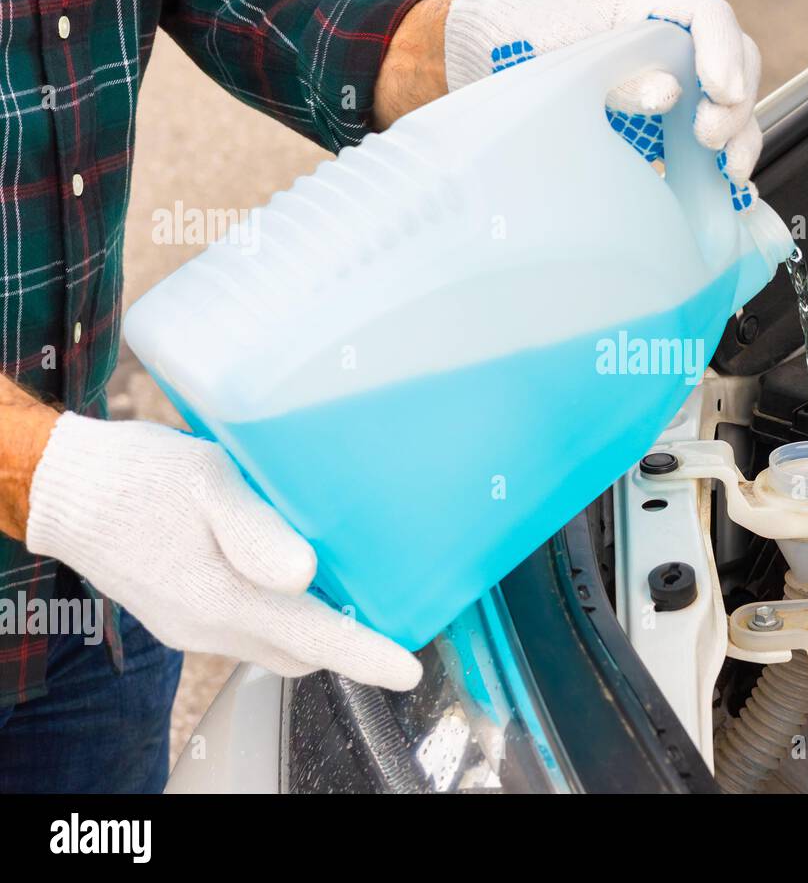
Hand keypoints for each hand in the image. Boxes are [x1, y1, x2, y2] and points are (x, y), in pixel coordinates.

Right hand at [24, 413, 420, 689]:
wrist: (62, 488)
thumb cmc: (138, 476)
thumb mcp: (205, 482)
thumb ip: (255, 531)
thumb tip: (304, 575)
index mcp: (221, 599)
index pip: (313, 639)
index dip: (365, 656)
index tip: (407, 669)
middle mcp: (209, 626)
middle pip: (300, 650)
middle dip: (347, 643)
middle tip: (388, 612)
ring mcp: (190, 626)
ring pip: (272, 642)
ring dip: (312, 627)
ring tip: (351, 589)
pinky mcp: (180, 613)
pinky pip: (245, 628)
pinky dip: (280, 615)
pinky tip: (291, 573)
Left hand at [443, 0, 762, 196]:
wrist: (477, 57)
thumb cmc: (511, 39)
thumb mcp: (557, 56)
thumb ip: (614, 76)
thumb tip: (670, 95)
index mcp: (641, 0)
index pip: (706, 14)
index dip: (724, 53)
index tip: (723, 93)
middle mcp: (665, 34)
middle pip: (733, 58)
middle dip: (734, 103)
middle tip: (710, 141)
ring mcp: (667, 72)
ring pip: (729, 98)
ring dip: (738, 135)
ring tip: (730, 173)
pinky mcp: (660, 114)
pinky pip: (704, 130)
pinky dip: (718, 158)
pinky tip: (723, 186)